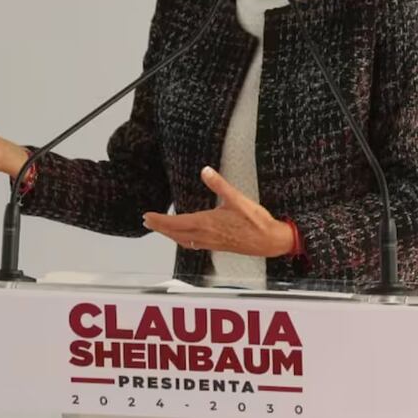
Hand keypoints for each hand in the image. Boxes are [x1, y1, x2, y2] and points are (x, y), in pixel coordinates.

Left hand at [142, 166, 293, 256]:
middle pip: (175, 233)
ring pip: (183, 240)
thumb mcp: (238, 199)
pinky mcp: (217, 246)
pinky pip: (192, 244)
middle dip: (160, 227)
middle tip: (147, 221)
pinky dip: (182, 239)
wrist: (269, 241)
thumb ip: (220, 184)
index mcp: (207, 223)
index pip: (176, 223)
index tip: (147, 216)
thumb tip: (206, 171)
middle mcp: (205, 235)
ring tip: (160, 228)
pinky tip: (183, 237)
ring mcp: (210, 243)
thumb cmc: (256, 221)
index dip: (160, 220)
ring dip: (169, 234)